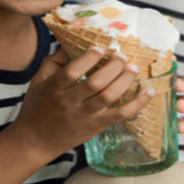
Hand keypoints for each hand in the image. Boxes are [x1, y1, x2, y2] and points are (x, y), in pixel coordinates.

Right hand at [10, 47, 155, 161]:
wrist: (35, 141)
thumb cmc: (38, 106)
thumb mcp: (38, 81)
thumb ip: (54, 60)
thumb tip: (73, 42)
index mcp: (53, 89)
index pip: (72, 72)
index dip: (88, 58)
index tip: (100, 47)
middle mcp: (69, 103)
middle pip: (95, 84)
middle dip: (112, 67)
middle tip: (122, 55)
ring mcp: (85, 116)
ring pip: (108, 98)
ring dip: (124, 80)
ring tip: (134, 68)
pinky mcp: (97, 126)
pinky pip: (120, 115)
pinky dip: (137, 104)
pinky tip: (149, 91)